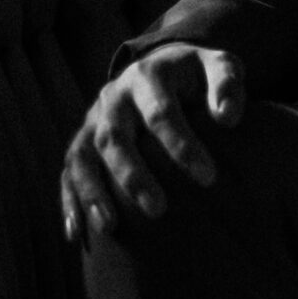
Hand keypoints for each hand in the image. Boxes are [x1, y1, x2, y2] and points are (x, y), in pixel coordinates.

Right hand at [60, 43, 245, 245]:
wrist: (163, 65)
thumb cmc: (198, 75)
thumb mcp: (219, 66)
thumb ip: (227, 84)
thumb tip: (228, 116)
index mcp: (148, 76)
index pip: (161, 113)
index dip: (182, 145)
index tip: (208, 177)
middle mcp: (114, 96)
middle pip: (115, 137)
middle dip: (133, 175)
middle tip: (158, 210)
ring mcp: (94, 119)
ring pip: (84, 156)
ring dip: (94, 192)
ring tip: (110, 227)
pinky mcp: (84, 139)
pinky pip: (69, 171)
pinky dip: (70, 201)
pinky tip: (76, 233)